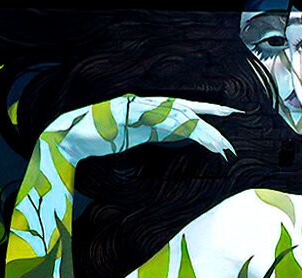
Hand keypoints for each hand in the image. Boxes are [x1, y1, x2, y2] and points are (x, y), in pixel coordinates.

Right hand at [43, 95, 240, 164]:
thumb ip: (157, 134)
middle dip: (211, 120)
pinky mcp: (128, 114)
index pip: (185, 111)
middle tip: (233, 129)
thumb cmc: (101, 141)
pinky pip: (156, 118)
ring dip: (199, 131)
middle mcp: (148, 107)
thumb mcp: (137, 139)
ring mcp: (138, 108)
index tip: (230, 114)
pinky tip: (191, 132)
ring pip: (176, 115)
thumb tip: (182, 134)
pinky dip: (174, 124)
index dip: (208, 111)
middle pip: (186, 111)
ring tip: (218, 146)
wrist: (69, 140)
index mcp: (152, 114)